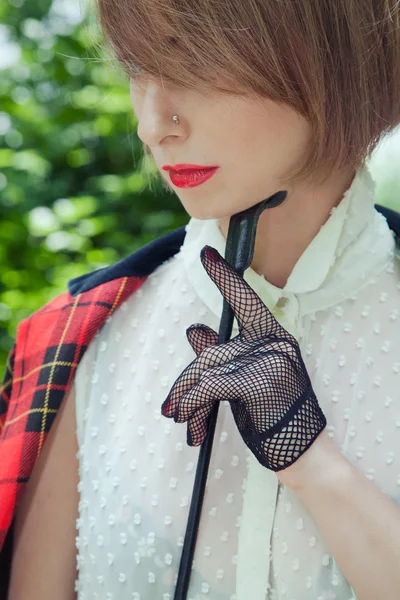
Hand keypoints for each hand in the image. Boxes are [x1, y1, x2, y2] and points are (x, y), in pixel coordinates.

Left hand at [161, 245, 326, 471]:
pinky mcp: (260, 382)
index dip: (224, 278)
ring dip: (187, 399)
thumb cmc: (274, 416)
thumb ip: (221, 356)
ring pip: (207, 370)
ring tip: (180, 420)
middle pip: (212, 352)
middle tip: (170, 408)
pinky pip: (211, 386)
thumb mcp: (245, 381)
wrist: (304, 454)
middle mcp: (274, 343)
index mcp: (274, 338)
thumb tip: (194, 329)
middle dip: (186, 382)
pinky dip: (194, 404)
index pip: (246, 301)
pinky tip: (191, 423)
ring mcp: (270, 360)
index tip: (206, 254)